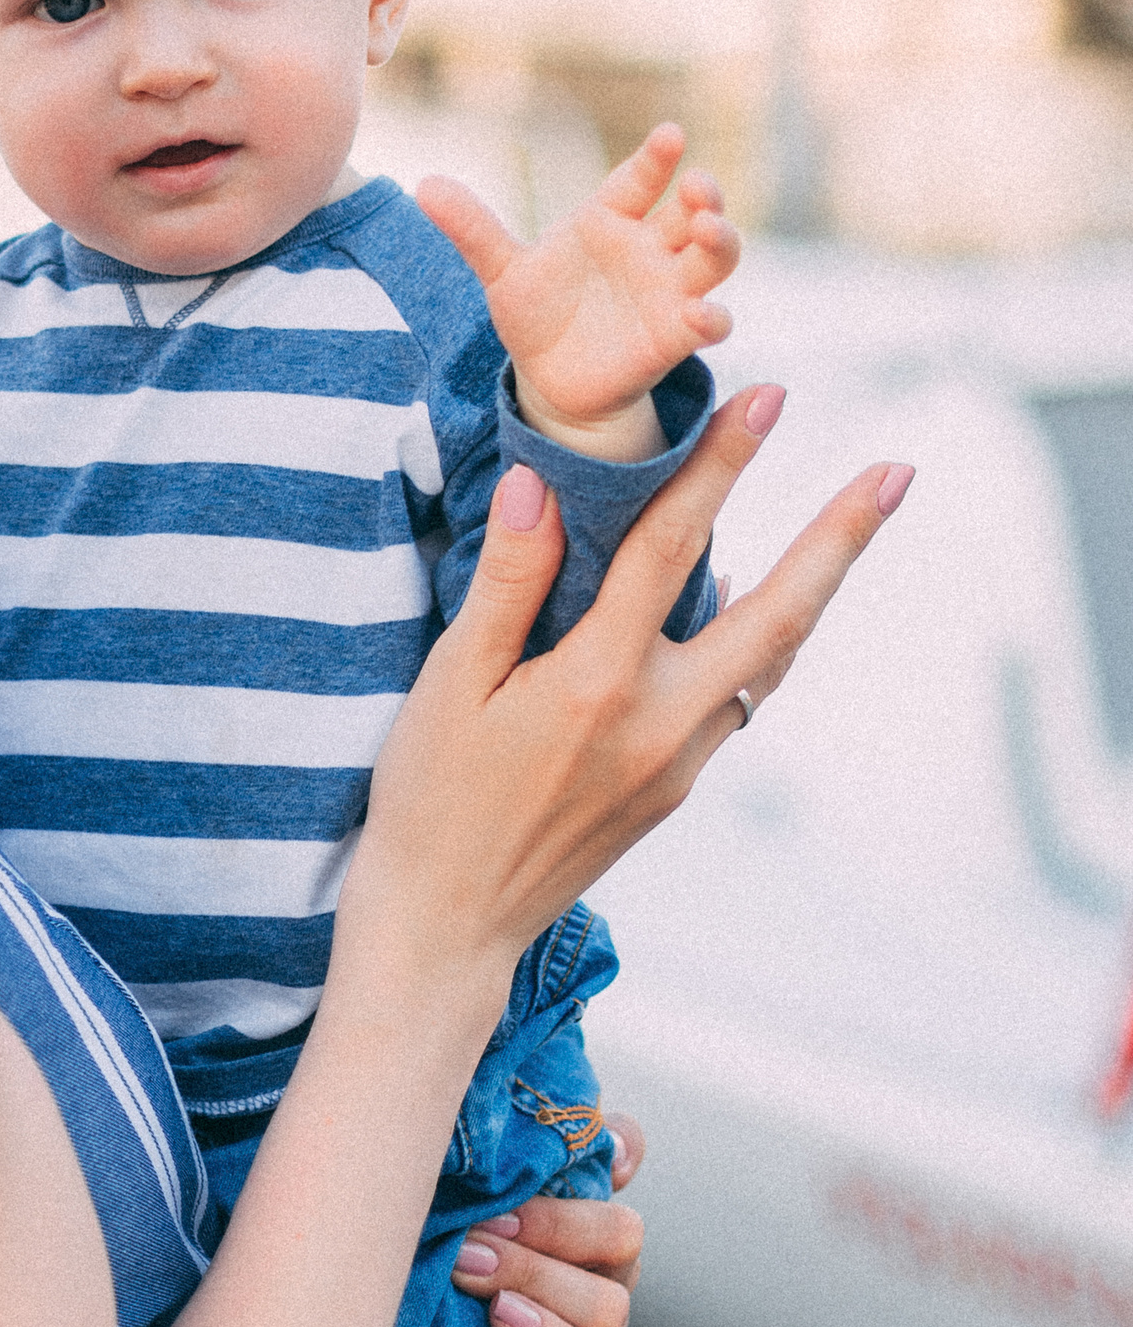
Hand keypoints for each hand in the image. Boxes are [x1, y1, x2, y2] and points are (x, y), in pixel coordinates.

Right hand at [344, 386, 912, 1013]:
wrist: (449, 925)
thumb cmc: (429, 801)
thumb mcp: (448, 685)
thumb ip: (504, 584)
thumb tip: (541, 486)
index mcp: (597, 684)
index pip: (670, 548)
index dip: (718, 466)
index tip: (767, 401)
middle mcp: (659, 722)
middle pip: (777, 615)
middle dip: (840, 539)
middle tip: (896, 474)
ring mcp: (679, 761)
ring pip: (765, 660)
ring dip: (809, 591)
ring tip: (848, 528)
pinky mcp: (675, 787)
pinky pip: (734, 697)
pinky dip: (754, 643)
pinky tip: (744, 608)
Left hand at [417, 124, 738, 454]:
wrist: (548, 377)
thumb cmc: (534, 313)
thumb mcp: (502, 272)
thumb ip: (472, 230)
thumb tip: (423, 185)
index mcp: (610, 218)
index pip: (641, 178)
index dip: (657, 158)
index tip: (670, 135)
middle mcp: (649, 248)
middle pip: (692, 211)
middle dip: (704, 195)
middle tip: (697, 186)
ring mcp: (669, 290)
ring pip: (713, 258)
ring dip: (721, 242)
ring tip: (708, 231)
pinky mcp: (676, 336)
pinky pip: (708, 323)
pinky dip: (712, 318)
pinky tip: (701, 316)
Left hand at [454, 1138, 645, 1326]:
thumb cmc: (420, 1242)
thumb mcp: (456, 1192)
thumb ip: (522, 1154)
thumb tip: (612, 1142)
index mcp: (579, 1255)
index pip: (616, 1232)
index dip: (571, 1222)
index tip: (507, 1208)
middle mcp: (590, 1317)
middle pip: (608, 1298)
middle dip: (537, 1272)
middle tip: (467, 1257)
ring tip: (498, 1319)